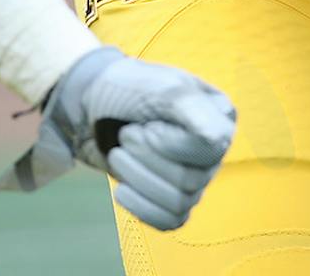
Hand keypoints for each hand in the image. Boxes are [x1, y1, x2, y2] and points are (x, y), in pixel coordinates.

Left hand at [0, 48, 236, 230]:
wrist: (88, 105)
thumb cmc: (127, 88)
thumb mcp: (162, 87)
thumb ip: (193, 109)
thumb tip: (219, 140)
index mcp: (220, 117)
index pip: (210, 149)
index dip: (171, 144)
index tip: (147, 124)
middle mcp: (212, 150)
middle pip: (191, 180)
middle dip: (147, 159)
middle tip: (125, 135)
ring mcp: (193, 177)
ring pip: (179, 202)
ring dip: (138, 178)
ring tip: (117, 154)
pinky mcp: (170, 199)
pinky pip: (170, 221)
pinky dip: (142, 208)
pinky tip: (121, 188)